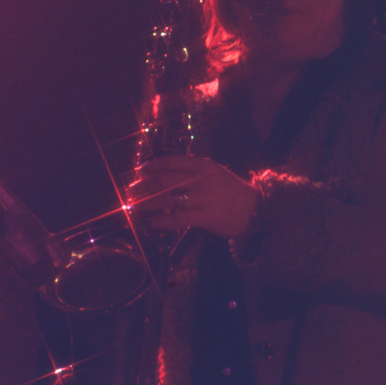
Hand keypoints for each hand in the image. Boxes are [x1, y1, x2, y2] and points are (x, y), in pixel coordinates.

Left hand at [128, 155, 259, 238]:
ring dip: (147, 202)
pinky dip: (162, 221)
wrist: (255, 209)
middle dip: (144, 185)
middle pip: (165, 180)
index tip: (139, 171)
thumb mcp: (213, 173)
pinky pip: (178, 219)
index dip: (152, 166)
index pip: (171, 162)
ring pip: (168, 199)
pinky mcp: (205, 217)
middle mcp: (201, 180)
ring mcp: (203, 199)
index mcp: (202, 166)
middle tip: (130, 191)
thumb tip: (161, 176)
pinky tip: (152, 222)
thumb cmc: (230, 190)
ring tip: (134, 206)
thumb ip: (191, 172)